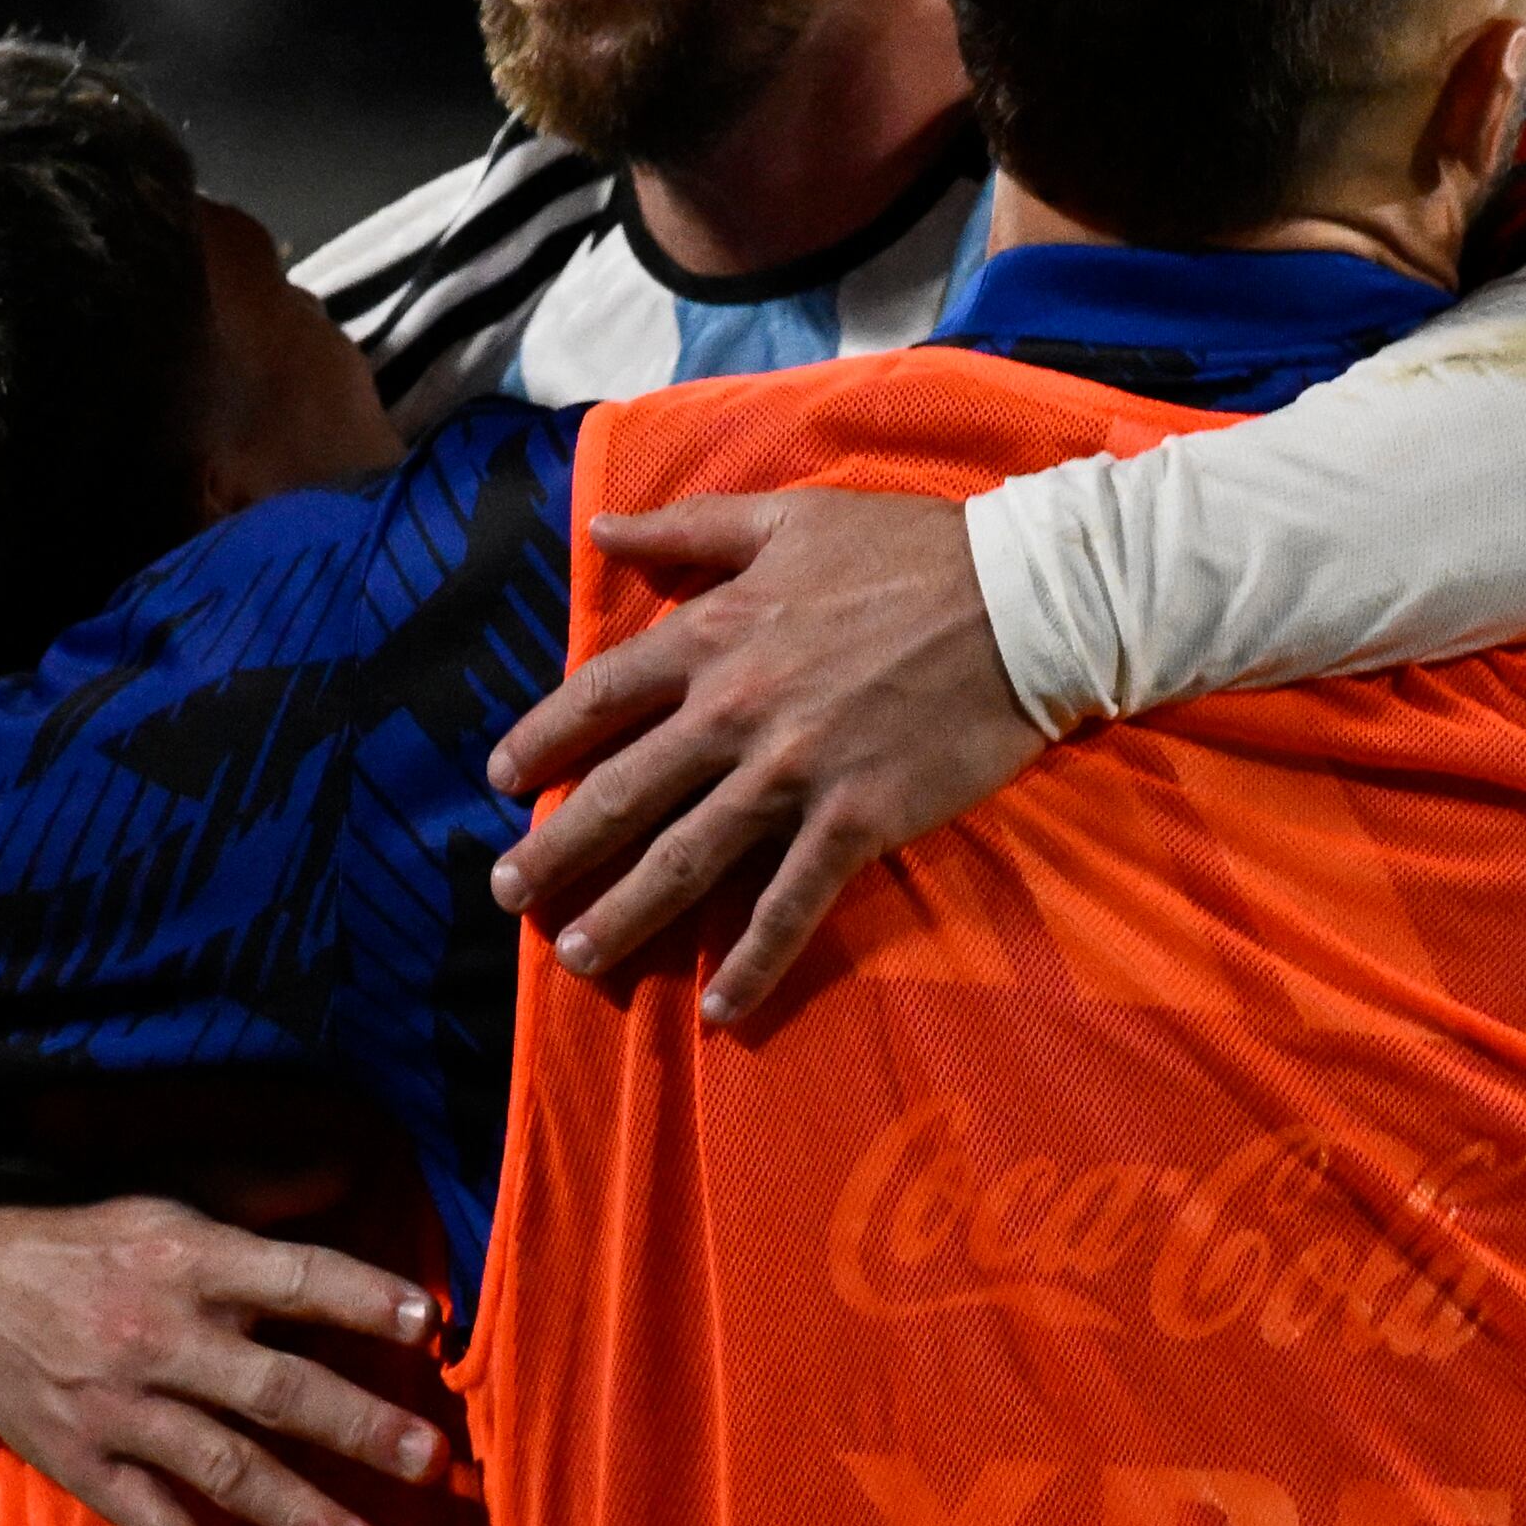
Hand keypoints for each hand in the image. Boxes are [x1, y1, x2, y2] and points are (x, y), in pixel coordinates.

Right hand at [0, 1195, 446, 1525]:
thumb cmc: (95, 1242)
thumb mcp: (175, 1196)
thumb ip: (265, 1190)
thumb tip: (354, 1167)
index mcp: (193, 1262)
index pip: (294, 1278)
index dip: (361, 1299)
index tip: (430, 1323)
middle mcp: (161, 1338)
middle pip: (272, 1389)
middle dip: (356, 1427)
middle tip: (431, 1460)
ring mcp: (122, 1411)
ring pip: (223, 1468)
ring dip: (298, 1512)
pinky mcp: (87, 1467)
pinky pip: (153, 1525)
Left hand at [484, 487, 1047, 1026]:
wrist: (1025, 600)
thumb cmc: (910, 551)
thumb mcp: (790, 517)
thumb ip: (690, 530)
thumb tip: (601, 528)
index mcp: (714, 634)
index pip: (598, 696)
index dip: (540, 740)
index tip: (501, 778)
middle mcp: (735, 711)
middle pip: (619, 794)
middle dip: (554, 851)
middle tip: (508, 894)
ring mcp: (793, 773)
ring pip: (685, 860)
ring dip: (625, 916)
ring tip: (578, 958)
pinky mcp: (857, 820)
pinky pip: (791, 905)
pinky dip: (753, 961)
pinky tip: (719, 1007)